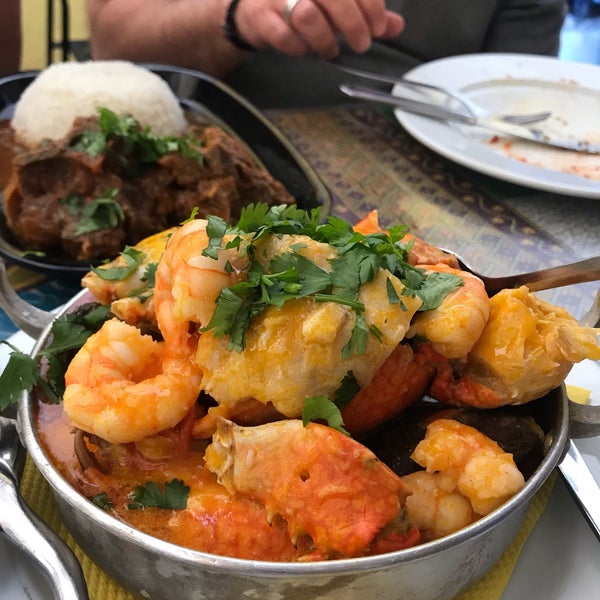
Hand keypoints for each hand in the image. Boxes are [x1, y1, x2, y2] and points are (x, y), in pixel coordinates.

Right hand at [234, 0, 404, 57]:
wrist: (255, 9)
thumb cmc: (301, 5)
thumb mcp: (337, 6)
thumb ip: (365, 12)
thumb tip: (395, 26)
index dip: (372, 6)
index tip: (379, 28)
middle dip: (353, 25)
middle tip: (361, 45)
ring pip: (308, 16)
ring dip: (325, 40)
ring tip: (330, 50)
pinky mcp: (260, 16)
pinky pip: (284, 36)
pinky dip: (299, 48)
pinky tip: (305, 50)